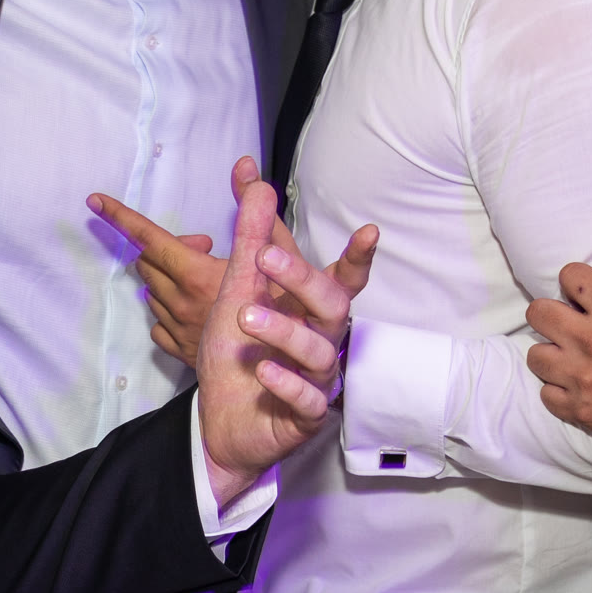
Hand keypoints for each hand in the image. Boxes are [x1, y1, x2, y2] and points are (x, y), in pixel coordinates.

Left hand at [91, 167, 373, 506]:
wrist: (222, 419)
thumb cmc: (239, 350)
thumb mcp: (236, 287)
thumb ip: (247, 235)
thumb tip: (250, 173)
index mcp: (309, 308)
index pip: (343, 279)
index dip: (360, 258)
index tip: (369, 231)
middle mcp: (321, 339)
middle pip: (333, 306)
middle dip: (303, 280)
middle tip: (264, 258)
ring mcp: (317, 379)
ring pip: (319, 352)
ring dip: (282, 331)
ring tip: (245, 317)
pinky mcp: (304, 416)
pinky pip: (309, 401)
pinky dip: (287, 383)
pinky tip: (263, 370)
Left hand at [526, 247, 591, 455]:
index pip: (568, 276)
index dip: (576, 281)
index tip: (584, 295)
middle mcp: (591, 342)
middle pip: (538, 313)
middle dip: (552, 312)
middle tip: (570, 323)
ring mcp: (582, 378)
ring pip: (535, 355)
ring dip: (552, 353)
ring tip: (571, 357)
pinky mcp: (579, 410)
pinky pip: (545, 393)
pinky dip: (558, 389)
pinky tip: (576, 385)